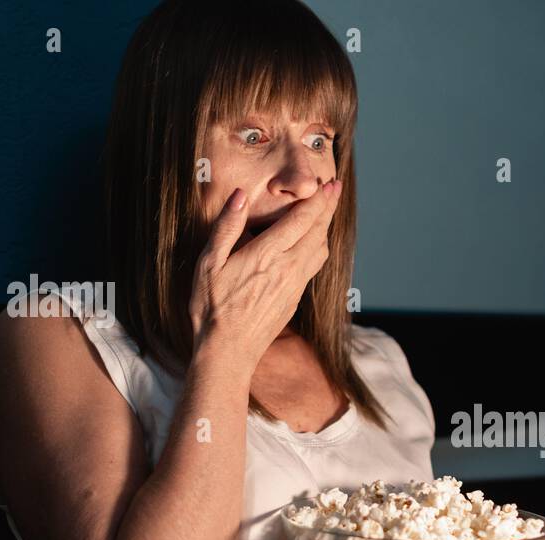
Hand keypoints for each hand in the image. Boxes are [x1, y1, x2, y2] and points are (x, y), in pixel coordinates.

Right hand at [187, 181, 342, 372]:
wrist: (228, 350)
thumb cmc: (212, 307)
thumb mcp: (208, 264)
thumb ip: (226, 228)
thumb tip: (240, 196)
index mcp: (267, 255)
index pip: (301, 220)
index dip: (318, 200)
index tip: (329, 184)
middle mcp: (287, 269)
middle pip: (317, 232)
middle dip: (328, 208)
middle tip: (336, 188)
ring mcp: (295, 285)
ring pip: (320, 250)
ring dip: (326, 228)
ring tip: (326, 212)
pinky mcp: (295, 298)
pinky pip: (314, 266)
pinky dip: (319, 247)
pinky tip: (314, 243)